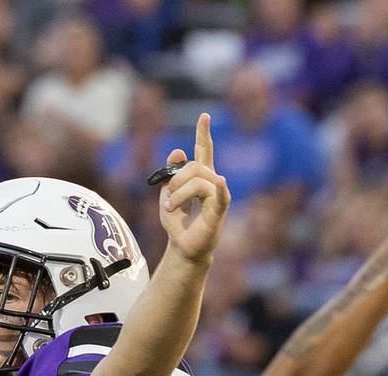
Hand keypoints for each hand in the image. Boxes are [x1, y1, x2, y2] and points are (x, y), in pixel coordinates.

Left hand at [159, 113, 231, 266]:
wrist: (182, 248)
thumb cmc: (178, 224)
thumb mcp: (168, 194)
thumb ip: (171, 174)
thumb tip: (178, 150)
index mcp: (201, 178)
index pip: (204, 151)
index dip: (203, 134)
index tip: (204, 116)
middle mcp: (212, 184)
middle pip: (194, 166)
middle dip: (176, 180)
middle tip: (166, 200)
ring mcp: (217, 196)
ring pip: (198, 180)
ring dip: (178, 195)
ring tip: (170, 209)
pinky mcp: (218, 211)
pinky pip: (220, 196)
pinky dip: (220, 188)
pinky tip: (222, 181)